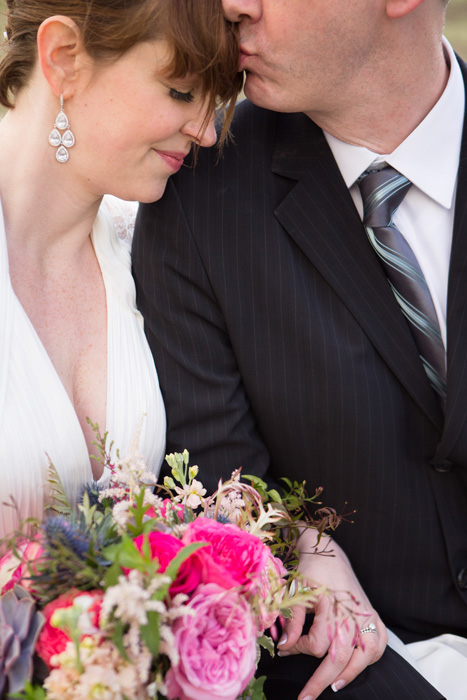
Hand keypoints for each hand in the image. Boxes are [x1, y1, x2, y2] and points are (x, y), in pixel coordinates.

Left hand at [277, 530, 387, 697]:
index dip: (298, 650)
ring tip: (334, 686)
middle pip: (341, 657)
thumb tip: (284, 649)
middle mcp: (352, 612)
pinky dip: (371, 657)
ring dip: (351, 673)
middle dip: (322, 681)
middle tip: (306, 698)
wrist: (328, 553)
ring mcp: (366, 614)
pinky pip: (380, 642)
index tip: (286, 648)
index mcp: (331, 605)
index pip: (317, 644)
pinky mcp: (373, 614)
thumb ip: (291, 621)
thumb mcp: (295, 592)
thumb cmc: (310, 572)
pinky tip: (358, 665)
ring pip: (365, 654)